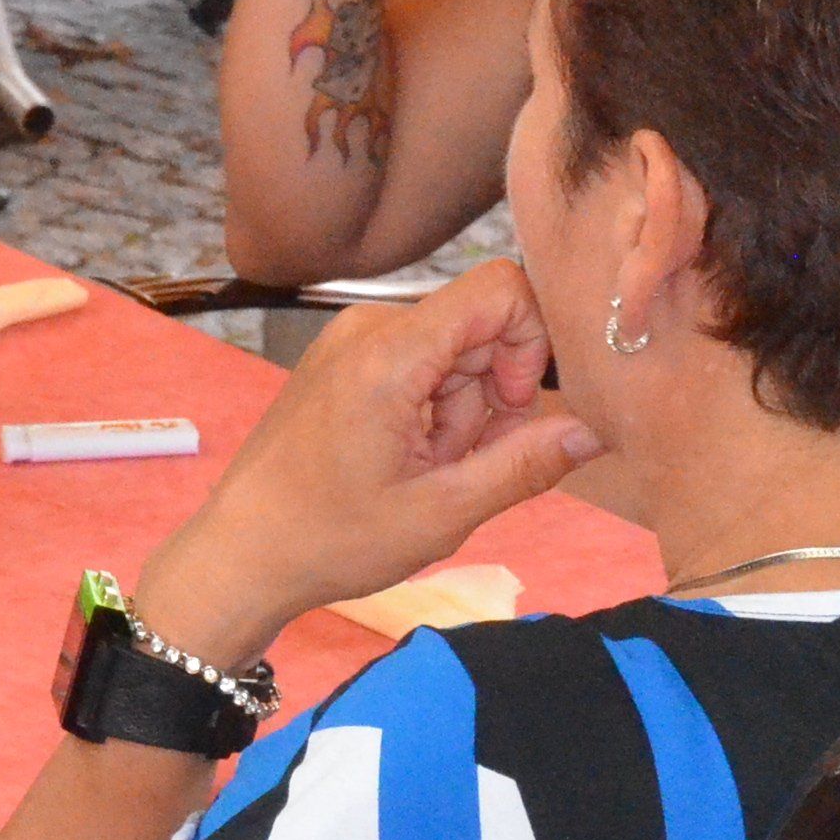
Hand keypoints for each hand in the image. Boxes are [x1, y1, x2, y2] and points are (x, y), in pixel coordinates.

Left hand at [134, 260, 593, 669]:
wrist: (243, 551)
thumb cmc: (332, 538)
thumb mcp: (442, 511)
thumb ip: (525, 464)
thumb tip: (595, 429)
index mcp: (389, 352)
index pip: (500, 288)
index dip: (530, 342)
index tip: (513, 408)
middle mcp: (368, 326)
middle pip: (480, 326)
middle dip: (492, 395)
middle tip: (456, 462)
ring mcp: (352, 339)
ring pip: (454, 351)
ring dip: (462, 411)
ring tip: (422, 468)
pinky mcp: (345, 359)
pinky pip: (419, 363)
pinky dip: (432, 409)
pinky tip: (405, 459)